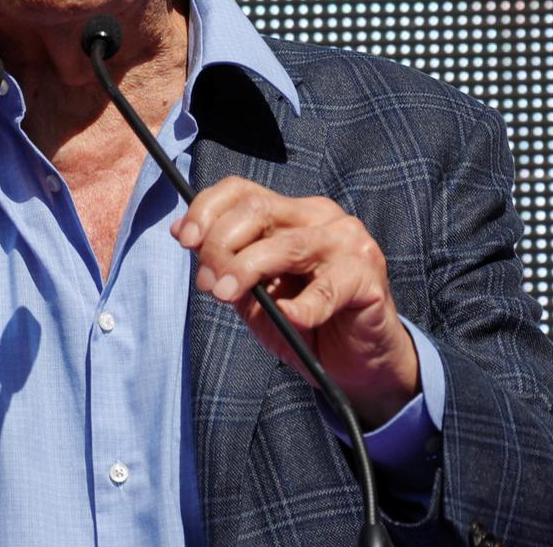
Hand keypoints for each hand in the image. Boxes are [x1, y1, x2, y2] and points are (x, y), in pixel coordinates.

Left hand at [170, 175, 419, 428]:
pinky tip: (289, 318)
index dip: (206, 210)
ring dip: (246, 269)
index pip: (241, 191)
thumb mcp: (254, 294)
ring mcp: (348, 243)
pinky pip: (326, 290)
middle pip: (257, 210)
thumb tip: (184, 235)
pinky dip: (302, 307)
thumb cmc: (303, 323)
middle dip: (220, 245)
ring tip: (226, 294)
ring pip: (286, 245)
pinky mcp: (368, 277)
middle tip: (208, 284)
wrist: (357, 362)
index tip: (184, 239)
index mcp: (290, 212)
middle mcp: (320, 216)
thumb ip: (227, 264)